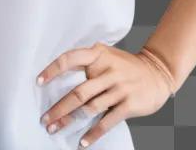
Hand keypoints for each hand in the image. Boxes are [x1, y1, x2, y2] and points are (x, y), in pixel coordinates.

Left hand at [35, 41, 175, 146]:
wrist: (157, 73)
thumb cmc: (125, 66)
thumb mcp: (106, 55)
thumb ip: (87, 62)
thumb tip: (59, 76)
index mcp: (98, 54)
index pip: (70, 59)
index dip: (53, 70)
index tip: (38, 81)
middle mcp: (108, 70)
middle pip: (78, 92)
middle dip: (59, 107)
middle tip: (45, 119)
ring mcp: (119, 88)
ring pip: (89, 108)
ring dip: (70, 120)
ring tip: (55, 129)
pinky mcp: (129, 105)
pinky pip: (107, 122)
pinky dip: (94, 133)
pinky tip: (83, 142)